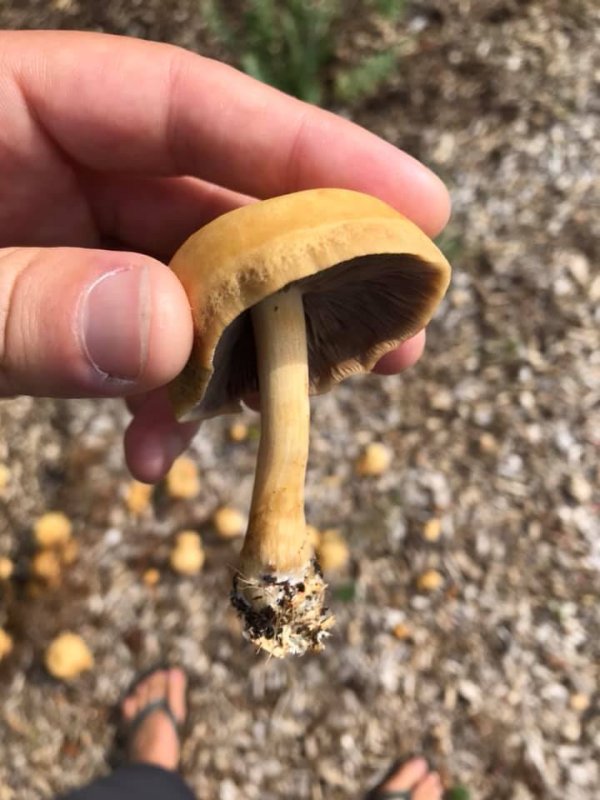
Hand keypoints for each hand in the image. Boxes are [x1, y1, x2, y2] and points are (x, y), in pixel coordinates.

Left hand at [0, 31, 449, 480]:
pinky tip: (160, 453)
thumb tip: (168, 333)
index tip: (416, 206)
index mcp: (6, 106)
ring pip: (186, 285)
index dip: (306, 150)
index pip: (185, 106)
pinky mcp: (54, 302)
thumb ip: (22, 305)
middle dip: (299, 277)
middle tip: (393, 334)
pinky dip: (158, 401)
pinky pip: (133, 343)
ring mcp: (54, 239)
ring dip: (237, 359)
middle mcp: (49, 164)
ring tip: (292, 411)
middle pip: (208, 203)